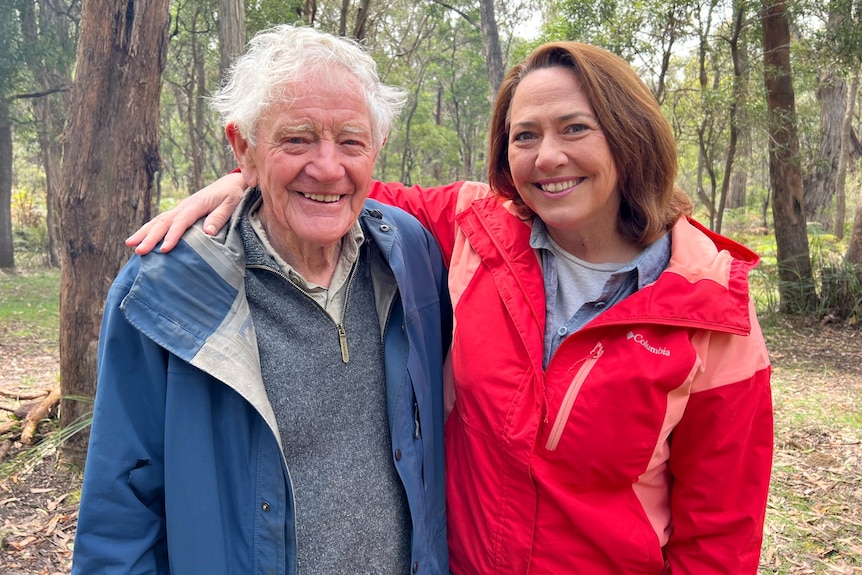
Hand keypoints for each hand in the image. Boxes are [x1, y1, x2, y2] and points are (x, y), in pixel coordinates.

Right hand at [126, 172, 245, 254]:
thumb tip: (208, 232)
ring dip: (144, 232)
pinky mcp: (181, 212)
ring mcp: (181, 208)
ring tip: (130, 244)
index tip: (164, 249)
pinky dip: (150, 229)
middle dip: (150, 236)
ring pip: (158, 220)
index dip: (172, 235)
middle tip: (138, 250)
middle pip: (163, 222)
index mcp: (196, 204)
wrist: (232, 183)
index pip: (181, 221)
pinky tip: (141, 238)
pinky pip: (163, 221)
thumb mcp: (231, 205)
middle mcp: (185, 206)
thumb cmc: (233, 195)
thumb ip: (219, 217)